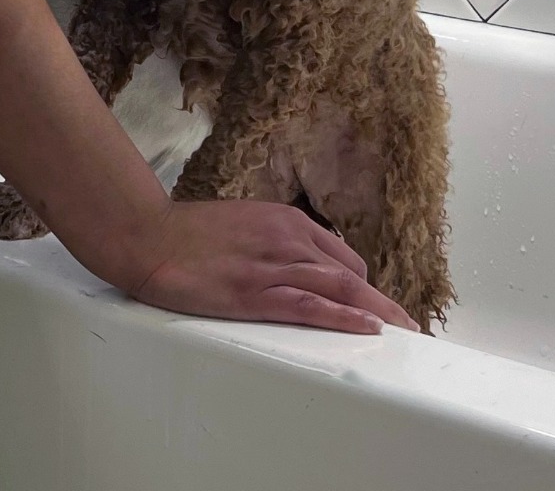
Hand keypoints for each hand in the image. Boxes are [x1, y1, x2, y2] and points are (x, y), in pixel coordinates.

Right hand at [125, 200, 419, 333]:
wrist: (149, 235)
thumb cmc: (188, 234)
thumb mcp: (243, 225)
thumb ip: (272, 241)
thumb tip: (293, 264)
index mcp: (284, 220)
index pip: (340, 256)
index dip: (362, 286)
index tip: (376, 306)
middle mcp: (286, 238)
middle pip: (350, 274)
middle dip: (381, 302)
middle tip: (406, 326)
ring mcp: (272, 265)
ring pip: (340, 289)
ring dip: (377, 313)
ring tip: (402, 334)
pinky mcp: (254, 292)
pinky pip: (310, 306)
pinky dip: (344, 317)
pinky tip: (368, 329)